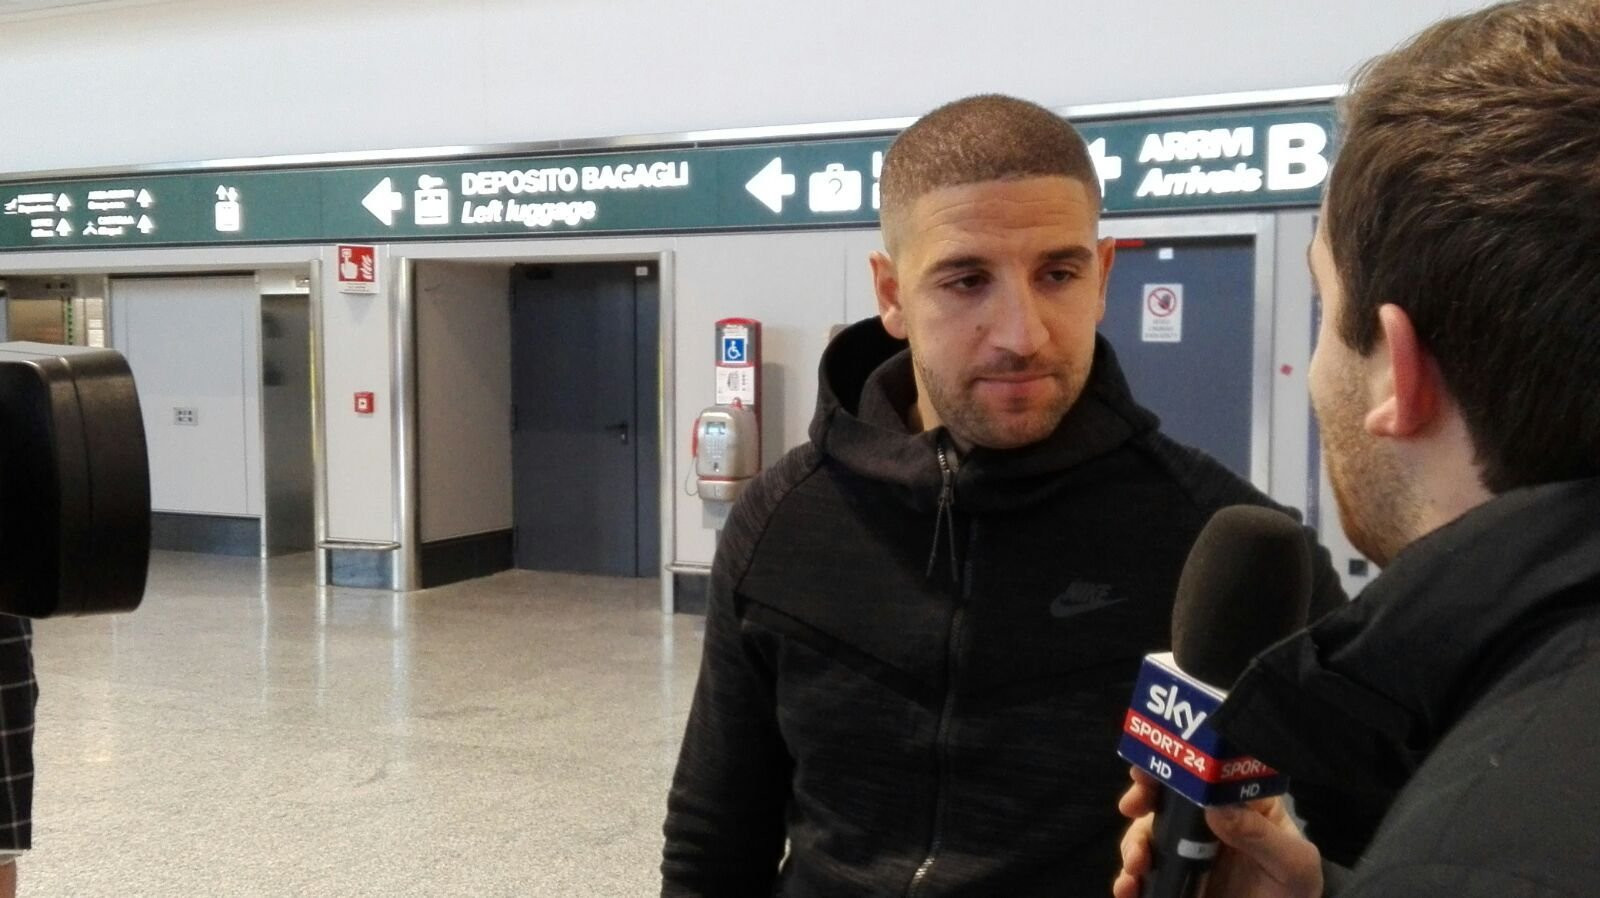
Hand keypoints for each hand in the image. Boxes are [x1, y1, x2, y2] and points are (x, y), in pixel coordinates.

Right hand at [1113, 767, 1322, 897]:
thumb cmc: (1294, 892)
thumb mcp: (1292, 864)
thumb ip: (1260, 836)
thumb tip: (1214, 807)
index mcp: (1240, 804)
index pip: (1205, 774)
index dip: (1175, 766)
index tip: (1151, 770)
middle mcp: (1207, 821)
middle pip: (1166, 798)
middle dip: (1142, 797)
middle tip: (1131, 806)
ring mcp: (1186, 852)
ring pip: (1146, 834)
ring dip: (1133, 843)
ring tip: (1135, 866)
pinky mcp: (1173, 880)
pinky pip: (1142, 875)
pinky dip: (1127, 879)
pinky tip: (1127, 889)